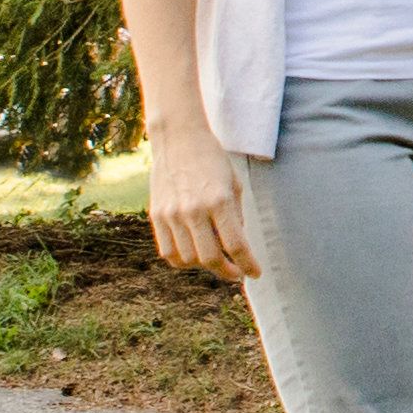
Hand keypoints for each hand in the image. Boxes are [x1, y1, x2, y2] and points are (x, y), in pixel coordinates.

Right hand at [145, 120, 254, 279]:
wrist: (178, 139)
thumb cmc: (212, 159)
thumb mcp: (234, 184)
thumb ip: (236, 217)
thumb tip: (237, 248)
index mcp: (219, 200)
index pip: (236, 245)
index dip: (248, 264)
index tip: (255, 273)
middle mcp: (194, 210)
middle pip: (211, 258)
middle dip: (228, 271)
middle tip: (237, 272)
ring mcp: (172, 214)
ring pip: (189, 259)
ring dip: (205, 266)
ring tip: (216, 260)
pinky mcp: (157, 216)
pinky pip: (168, 252)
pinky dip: (182, 261)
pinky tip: (194, 256)